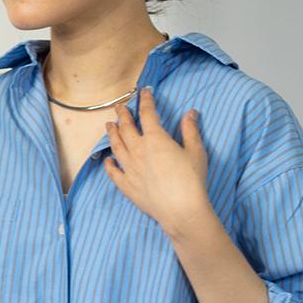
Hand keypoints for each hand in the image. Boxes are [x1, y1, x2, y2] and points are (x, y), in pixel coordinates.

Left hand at [102, 86, 210, 235]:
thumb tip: (190, 112)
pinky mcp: (128, 187)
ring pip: (117, 147)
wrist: (181, 211)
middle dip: (123, 114)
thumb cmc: (191, 180)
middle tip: (119, 107)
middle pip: (126, 128)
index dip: (145, 100)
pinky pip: (114, 173)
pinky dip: (109, 165)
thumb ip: (190, 130)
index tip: (144, 91)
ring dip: (112, 134)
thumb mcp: (196, 151)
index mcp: (155, 139)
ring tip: (109, 126)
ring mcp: (130, 169)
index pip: (147, 113)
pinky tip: (107, 160)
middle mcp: (138, 151)